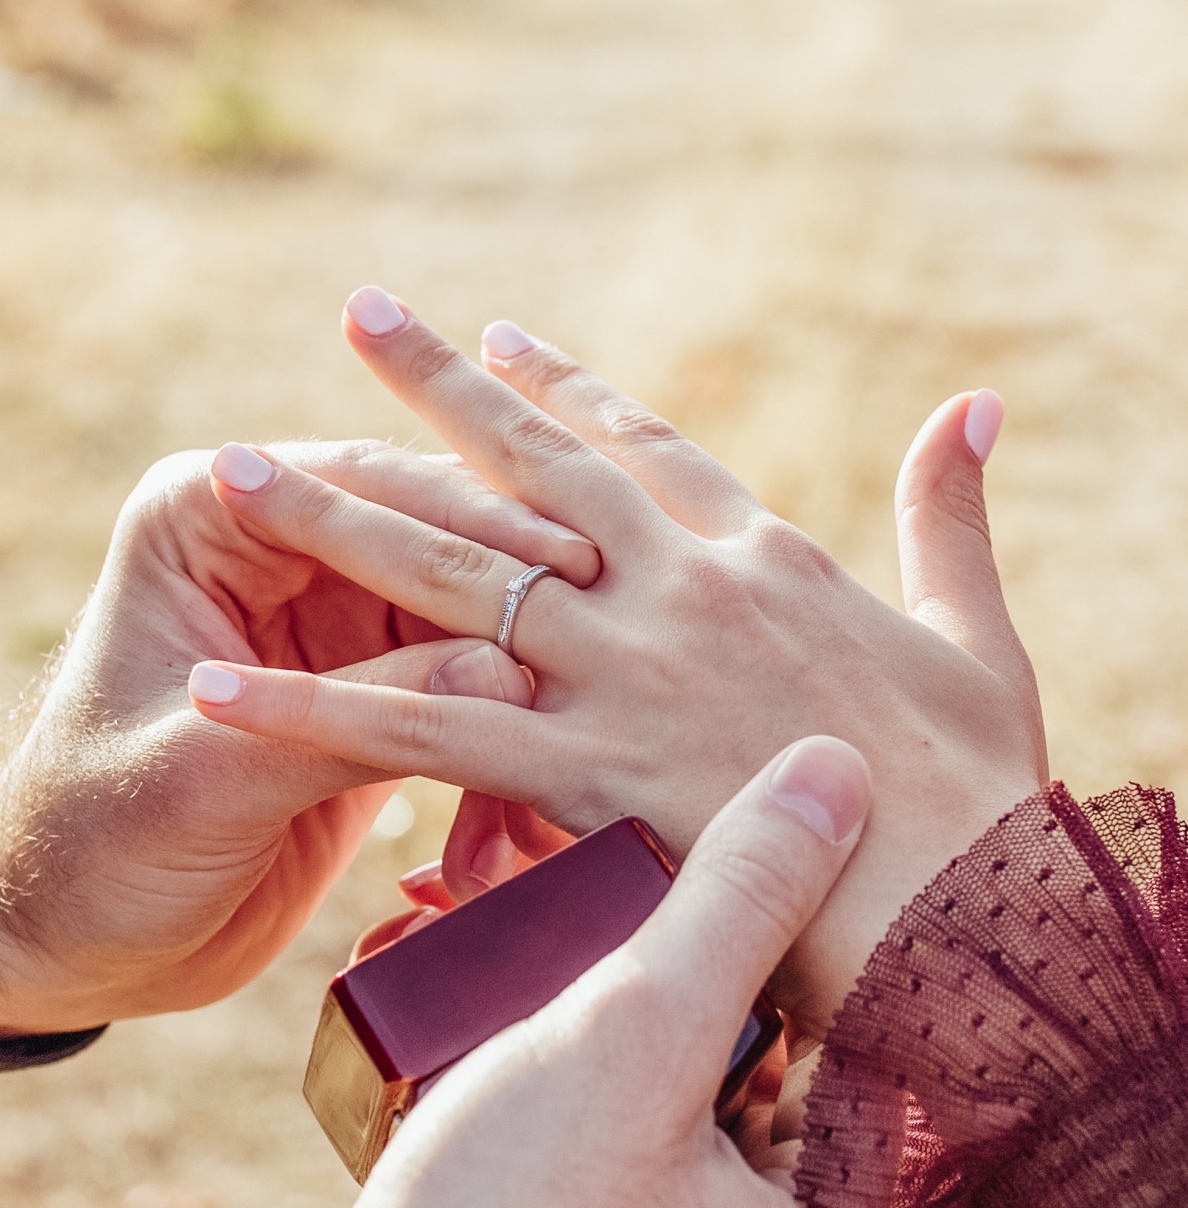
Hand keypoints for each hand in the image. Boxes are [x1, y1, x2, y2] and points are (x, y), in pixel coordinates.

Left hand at [0, 438, 596, 1031]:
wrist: (67, 943)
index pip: (362, 484)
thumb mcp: (213, 779)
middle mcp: (278, 549)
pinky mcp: (370, 698)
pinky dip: (513, 720)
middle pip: (430, 535)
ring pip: (466, 610)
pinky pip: (467, 687)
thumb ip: (354, 722)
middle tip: (630, 611)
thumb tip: (506, 673)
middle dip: (524, 577)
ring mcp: (329, 623)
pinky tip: (577, 752)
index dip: (471, 522)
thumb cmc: (94, 842)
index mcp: (211, 517)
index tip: (570, 564)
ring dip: (532, 652)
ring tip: (628, 684)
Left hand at [189, 291, 1045, 1037]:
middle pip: (529, 470)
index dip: (564, 391)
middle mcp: (676, 591)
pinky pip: (421, 732)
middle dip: (435, 391)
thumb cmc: (986, 789)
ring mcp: (623, 672)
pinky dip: (315, 711)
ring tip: (232, 466)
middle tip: (358, 312)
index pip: (642, 450)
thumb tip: (976, 405)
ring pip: (452, 577)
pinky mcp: (582, 767)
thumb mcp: (976, 635)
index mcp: (762, 557)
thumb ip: (953, 516)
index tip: (496, 338)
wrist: (971, 896)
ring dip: (335, 519)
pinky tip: (221, 688)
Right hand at [232, 741, 868, 1207]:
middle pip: (749, 1095)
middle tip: (621, 898)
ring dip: (603, 1046)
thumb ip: (738, 898)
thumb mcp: (633, 1030)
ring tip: (541, 957)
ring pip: (658, 1135)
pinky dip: (553, 1115)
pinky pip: (589, 1187)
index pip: (851, 1060)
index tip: (735, 869)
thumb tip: (840, 769)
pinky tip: (491, 1052)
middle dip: (679, 992)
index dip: (795, 946)